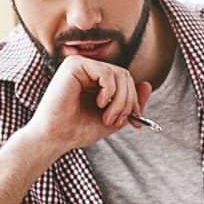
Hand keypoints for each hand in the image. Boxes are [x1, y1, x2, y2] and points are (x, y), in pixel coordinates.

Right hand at [25, 55, 152, 152]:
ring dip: (120, 100)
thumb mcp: (114, 117)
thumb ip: (131, 102)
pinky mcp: (74, 65)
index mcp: (95, 79)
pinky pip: (107, 72)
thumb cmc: (78, 129)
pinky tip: (99, 103)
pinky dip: (109, 91)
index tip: (135, 121)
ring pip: (119, 74)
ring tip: (107, 117)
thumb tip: (148, 84)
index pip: (126, 80)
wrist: (56, 138)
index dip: (134, 100)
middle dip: (128, 102)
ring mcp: (80, 64)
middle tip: (116, 121)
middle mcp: (88, 69)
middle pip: (125, 76)